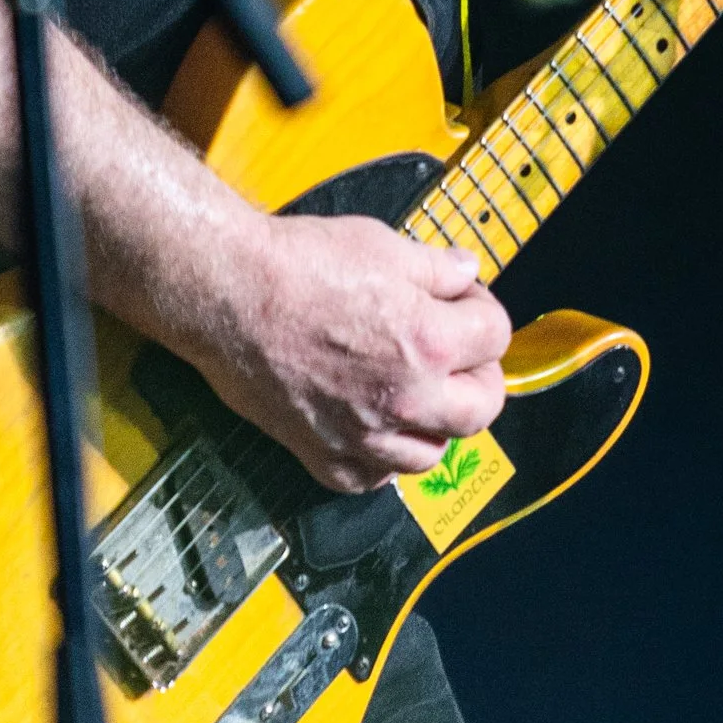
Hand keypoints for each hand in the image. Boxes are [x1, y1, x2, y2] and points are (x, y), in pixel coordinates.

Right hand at [183, 207, 511, 494]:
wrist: (226, 295)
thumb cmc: (297, 264)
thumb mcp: (381, 244)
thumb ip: (436, 268)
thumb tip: (464, 274)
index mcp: (431, 342)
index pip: (496, 337)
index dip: (482, 311)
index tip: (461, 302)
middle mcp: (406, 399)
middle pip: (482, 409)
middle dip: (479, 376)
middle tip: (456, 352)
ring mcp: (365, 436)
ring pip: (433, 454)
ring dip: (435, 422)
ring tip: (415, 390)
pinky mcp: (325, 456)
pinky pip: (374, 478)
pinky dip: (382, 458)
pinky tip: (373, 425)